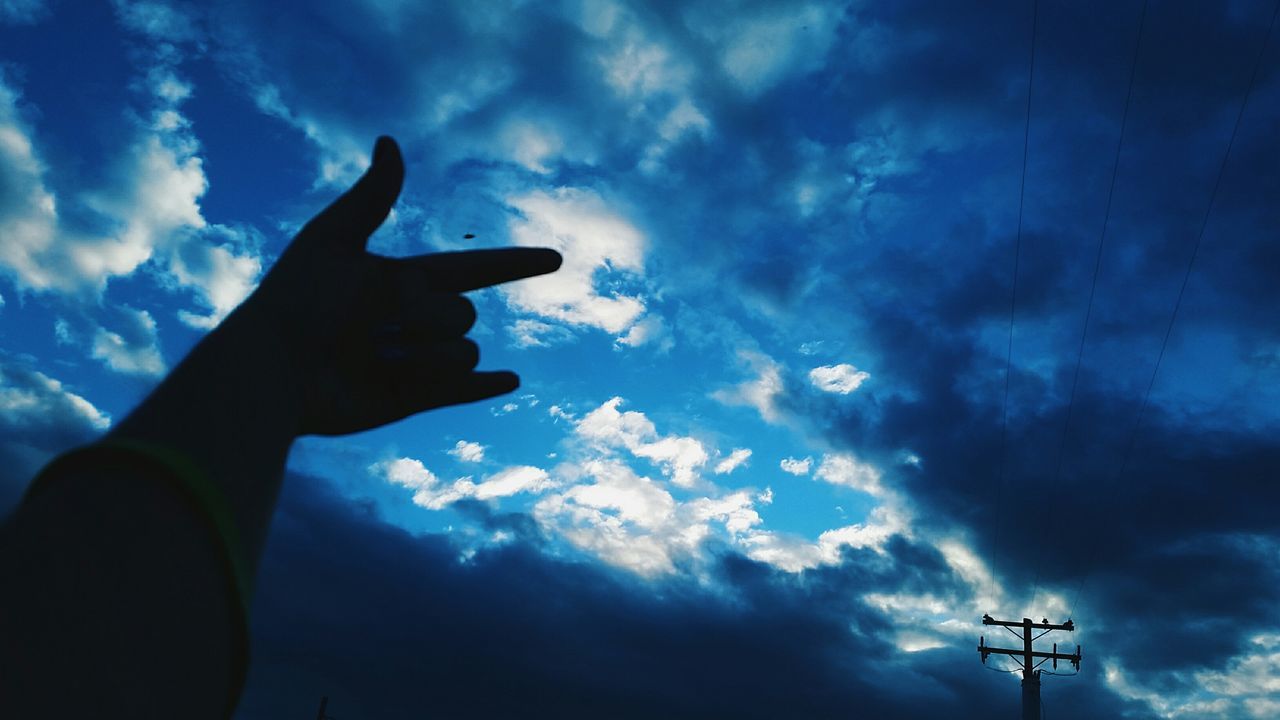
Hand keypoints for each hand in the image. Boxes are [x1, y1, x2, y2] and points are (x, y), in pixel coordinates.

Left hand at [235, 136, 560, 435]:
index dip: (514, 264)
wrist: (273, 373)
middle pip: (463, 314)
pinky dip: (484, 388)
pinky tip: (511, 380)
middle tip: (372, 326)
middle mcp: (412, 321)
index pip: (472, 269)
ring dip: (427, 356)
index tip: (554, 258)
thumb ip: (372, 197)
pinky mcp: (410, 399)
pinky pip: (461, 390)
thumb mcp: (332, 240)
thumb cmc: (295, 302)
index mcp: (400, 281)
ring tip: (375, 361)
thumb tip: (389, 140)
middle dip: (428, 317)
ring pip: (462, 354)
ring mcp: (414, 361)